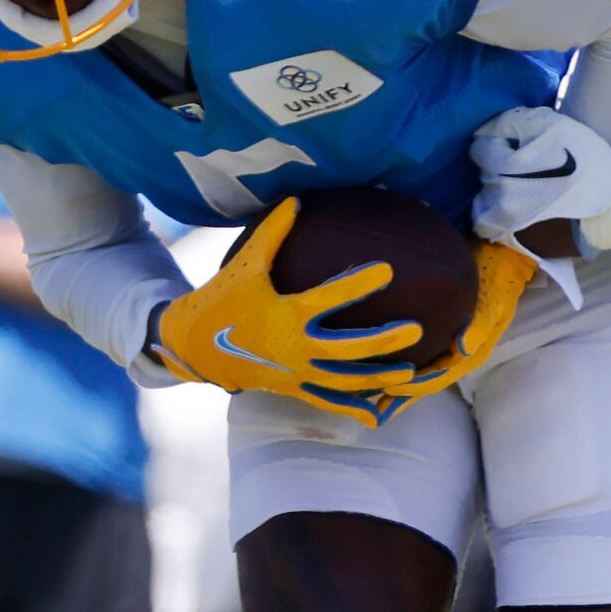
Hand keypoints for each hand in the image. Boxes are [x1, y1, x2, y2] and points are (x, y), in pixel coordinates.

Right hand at [150, 198, 419, 425]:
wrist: (195, 345)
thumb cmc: (223, 299)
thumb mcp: (245, 264)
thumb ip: (273, 233)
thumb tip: (296, 199)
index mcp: (286, 315)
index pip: (329, 299)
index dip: (358, 284)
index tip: (388, 270)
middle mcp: (295, 348)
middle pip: (347, 349)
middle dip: (382, 341)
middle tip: (415, 330)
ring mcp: (296, 372)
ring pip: (344, 381)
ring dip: (377, 378)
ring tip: (409, 374)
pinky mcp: (293, 387)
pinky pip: (327, 401)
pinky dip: (352, 407)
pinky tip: (378, 411)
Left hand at [370, 240, 538, 420]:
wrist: (502, 254)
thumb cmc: (497, 276)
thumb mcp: (494, 299)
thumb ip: (479, 325)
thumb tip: (463, 349)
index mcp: (472, 350)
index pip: (440, 375)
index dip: (415, 386)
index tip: (389, 391)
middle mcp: (460, 351)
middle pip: (427, 380)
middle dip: (403, 396)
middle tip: (376, 411)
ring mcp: (451, 342)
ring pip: (422, 371)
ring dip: (399, 386)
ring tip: (373, 399)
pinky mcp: (442, 330)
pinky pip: (420, 354)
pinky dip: (402, 364)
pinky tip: (382, 366)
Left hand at [469, 107, 610, 244]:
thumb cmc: (586, 162)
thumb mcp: (550, 125)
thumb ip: (510, 122)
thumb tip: (485, 132)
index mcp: (503, 168)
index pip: (480, 150)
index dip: (498, 143)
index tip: (517, 146)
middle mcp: (498, 199)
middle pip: (483, 177)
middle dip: (497, 169)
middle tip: (524, 167)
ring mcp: (506, 225)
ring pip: (484, 205)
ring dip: (495, 195)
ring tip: (520, 190)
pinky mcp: (517, 243)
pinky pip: (495, 229)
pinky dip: (501, 219)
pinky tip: (522, 210)